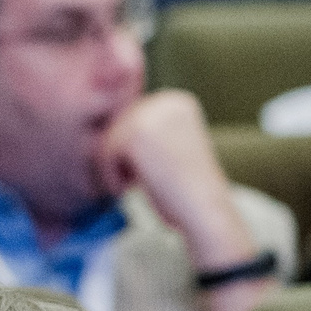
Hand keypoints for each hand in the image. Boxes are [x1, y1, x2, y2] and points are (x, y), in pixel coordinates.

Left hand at [94, 89, 254, 270]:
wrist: (205, 210)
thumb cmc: (187, 192)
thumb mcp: (168, 151)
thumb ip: (146, 134)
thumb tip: (110, 126)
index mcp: (178, 101)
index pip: (133, 115)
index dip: (129, 149)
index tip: (140, 172)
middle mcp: (167, 99)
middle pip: (119, 123)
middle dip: (120, 156)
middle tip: (133, 182)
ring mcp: (153, 113)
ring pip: (109, 136)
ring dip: (113, 166)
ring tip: (131, 185)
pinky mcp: (137, 132)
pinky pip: (105, 151)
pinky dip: (110, 174)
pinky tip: (127, 189)